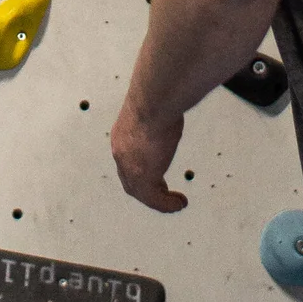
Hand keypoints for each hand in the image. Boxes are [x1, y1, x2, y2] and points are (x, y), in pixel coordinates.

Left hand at [111, 97, 187, 212]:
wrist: (154, 100)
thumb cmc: (157, 96)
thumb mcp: (154, 108)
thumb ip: (159, 114)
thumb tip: (172, 104)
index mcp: (122, 136)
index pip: (127, 161)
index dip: (140, 171)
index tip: (155, 175)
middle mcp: (121, 153)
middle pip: (130, 181)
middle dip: (146, 190)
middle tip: (164, 194)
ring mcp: (130, 167)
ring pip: (142, 193)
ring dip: (160, 201)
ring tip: (177, 203)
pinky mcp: (143, 177)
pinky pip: (155, 200)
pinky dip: (167, 205)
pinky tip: (180, 203)